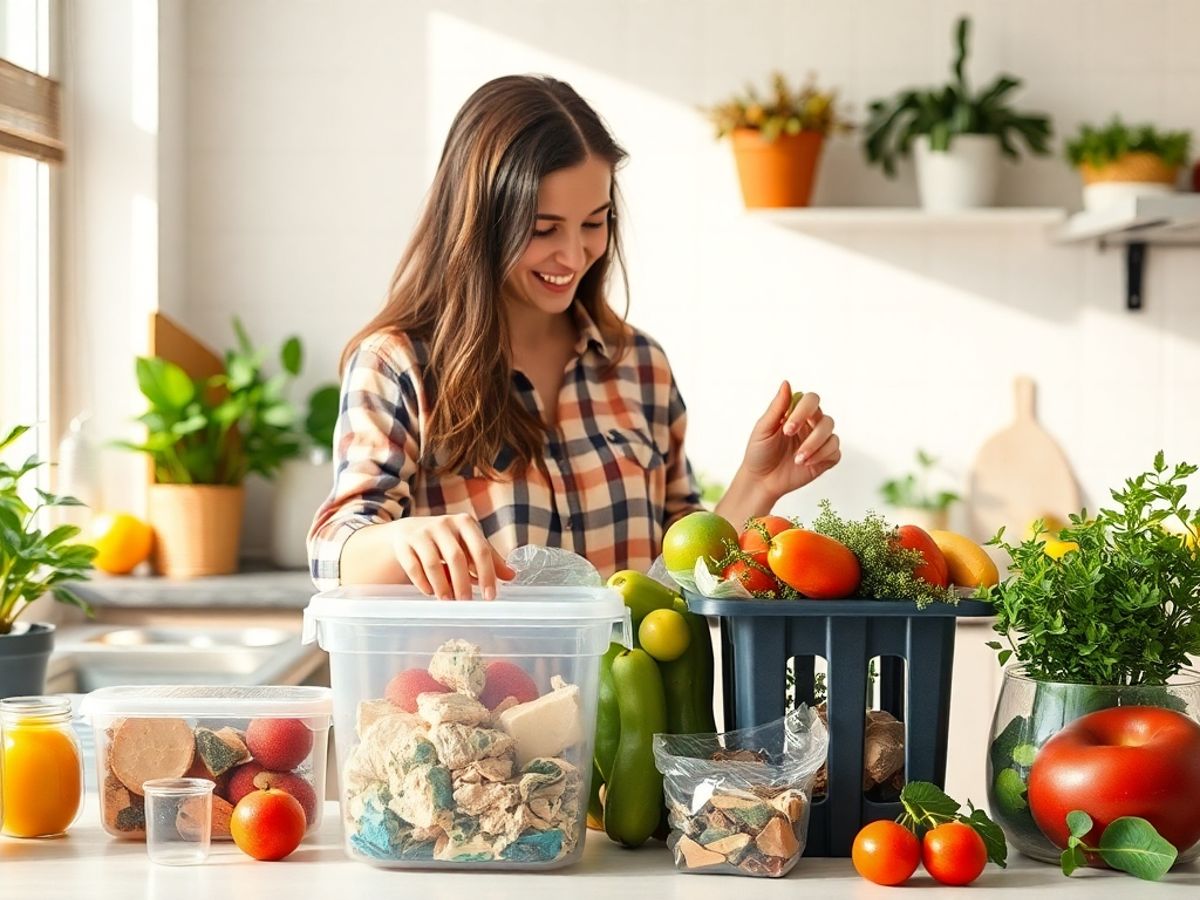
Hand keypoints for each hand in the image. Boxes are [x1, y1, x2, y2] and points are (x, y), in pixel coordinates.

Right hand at [388, 514, 514, 599]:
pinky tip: (430, 593)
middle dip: (463, 583)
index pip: (481, 550)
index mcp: (465, 523)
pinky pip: (414, 566)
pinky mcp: (404, 543)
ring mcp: (422, 532)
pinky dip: (423, 583)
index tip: (490, 596)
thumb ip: (489, 559)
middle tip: (467, 602)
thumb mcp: (467, 545)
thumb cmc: (445, 542)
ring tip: (448, 601)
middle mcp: (444, 524)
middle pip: (456, 557)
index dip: (487, 574)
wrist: (406, 532)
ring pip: (433, 563)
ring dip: (442, 586)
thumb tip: (512, 576)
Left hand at [738, 381, 840, 503]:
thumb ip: (777, 407)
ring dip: (815, 446)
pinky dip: (822, 456)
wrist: (760, 481)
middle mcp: (811, 426)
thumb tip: (786, 383)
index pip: (811, 400)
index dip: (804, 411)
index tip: (787, 428)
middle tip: (791, 441)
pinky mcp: (825, 459)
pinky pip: (835, 451)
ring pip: (831, 434)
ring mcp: (819, 442)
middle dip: (811, 432)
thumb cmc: (759, 453)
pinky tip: (805, 463)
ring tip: (797, 458)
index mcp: (796, 414)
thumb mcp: (764, 429)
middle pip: (826, 419)